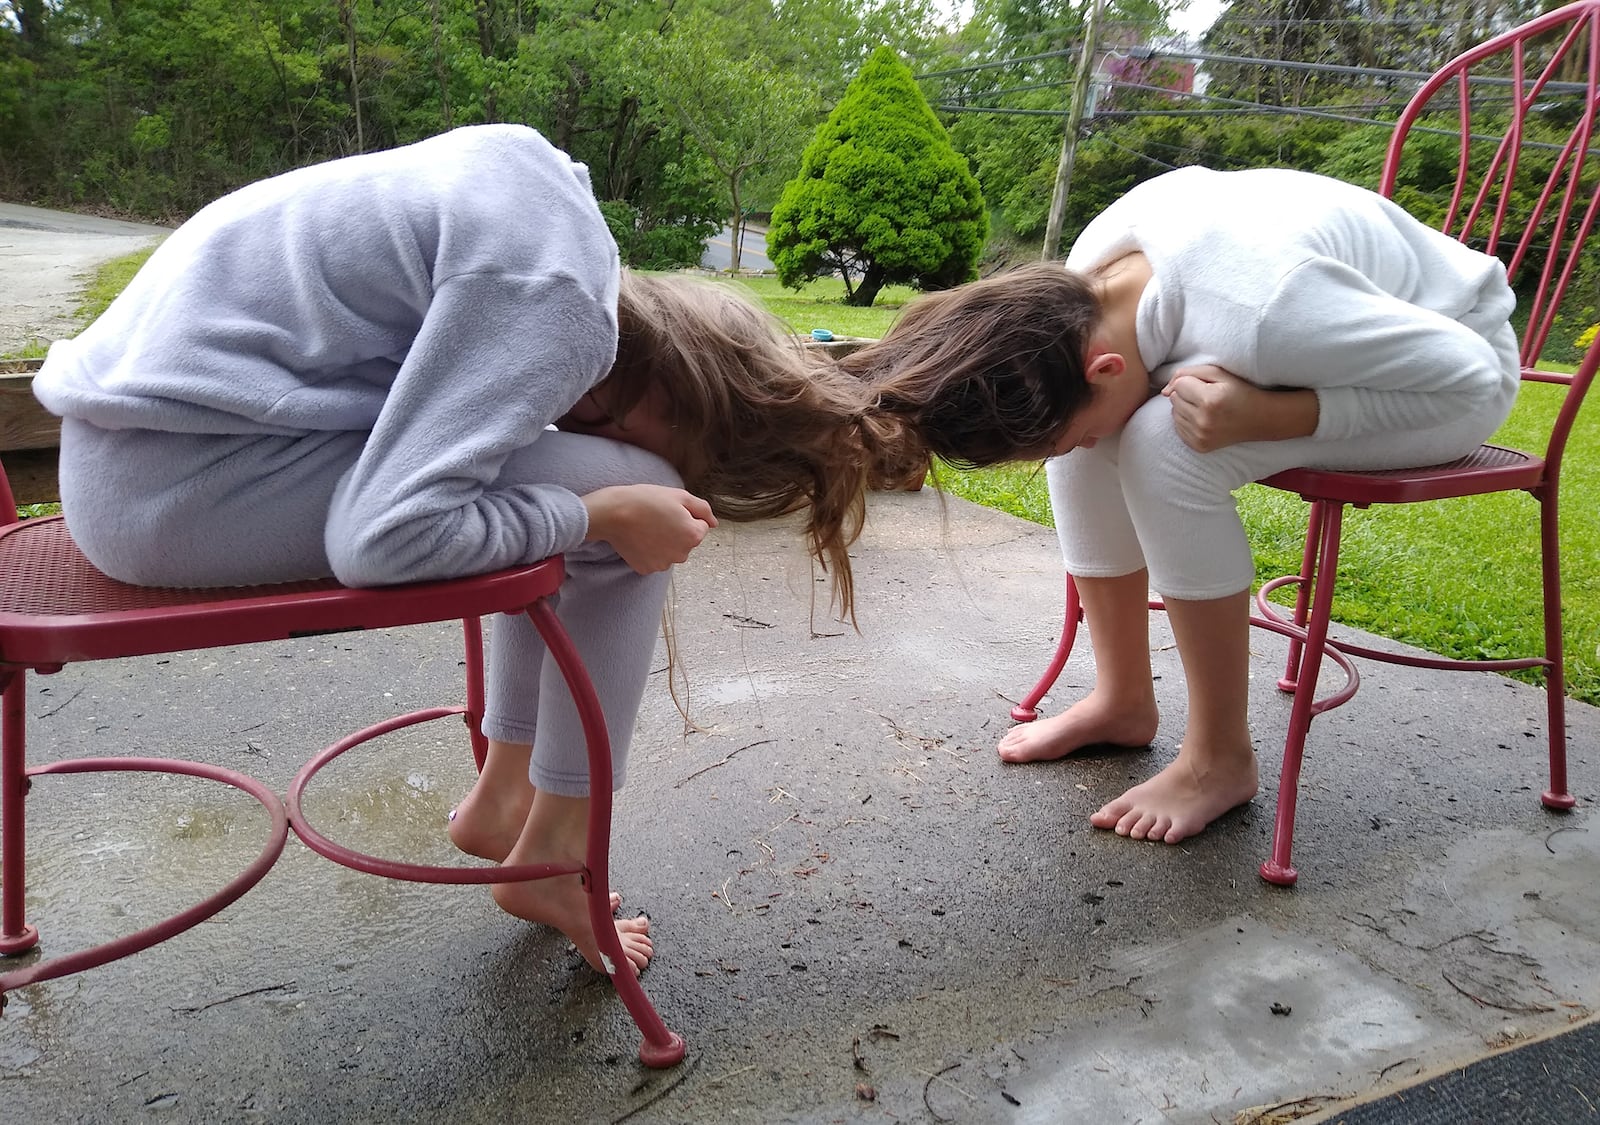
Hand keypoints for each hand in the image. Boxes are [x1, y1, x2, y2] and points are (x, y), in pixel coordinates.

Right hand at [581, 484, 716, 574]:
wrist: (613, 513)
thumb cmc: (646, 501)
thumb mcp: (680, 496)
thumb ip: (703, 509)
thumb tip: (715, 523)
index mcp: (693, 536)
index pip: (700, 527)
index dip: (686, 516)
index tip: (669, 510)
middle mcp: (682, 555)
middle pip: (686, 541)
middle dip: (677, 531)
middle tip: (657, 518)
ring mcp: (663, 564)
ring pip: (671, 551)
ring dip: (664, 542)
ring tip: (647, 528)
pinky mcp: (647, 569)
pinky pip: (655, 559)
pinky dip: (649, 551)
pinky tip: (639, 538)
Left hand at [1162, 365, 1317, 451]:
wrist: (1260, 419)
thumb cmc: (1239, 391)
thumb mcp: (1219, 373)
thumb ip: (1188, 373)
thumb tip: (1164, 390)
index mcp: (1210, 400)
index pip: (1178, 385)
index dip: (1190, 381)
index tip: (1207, 385)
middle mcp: (1203, 421)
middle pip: (1174, 399)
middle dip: (1186, 394)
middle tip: (1207, 396)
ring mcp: (1201, 437)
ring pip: (1174, 414)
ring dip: (1185, 408)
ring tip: (1206, 408)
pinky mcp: (1199, 447)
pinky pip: (1178, 428)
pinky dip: (1187, 422)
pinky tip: (1204, 419)